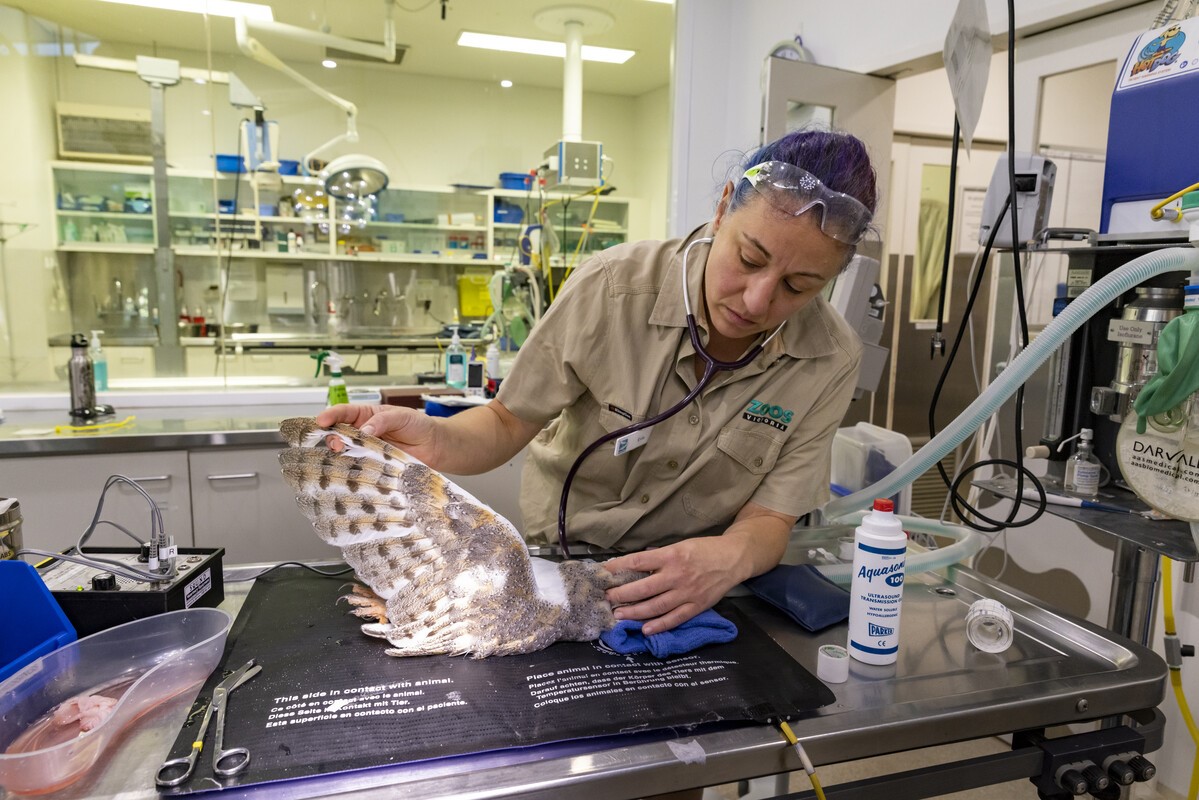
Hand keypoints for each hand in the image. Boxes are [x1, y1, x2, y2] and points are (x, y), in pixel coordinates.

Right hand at [314, 404, 437, 462]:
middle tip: (337, 444)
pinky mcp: (374, 465)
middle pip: (339, 433)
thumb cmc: (418, 425)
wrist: (434, 446)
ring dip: (341, 454)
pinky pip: (359, 466)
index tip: (321, 421)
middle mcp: (363, 432)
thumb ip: (382, 420)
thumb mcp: (401, 416)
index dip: (331, 415)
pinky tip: (350, 469)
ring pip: (347, 451)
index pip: (344, 413)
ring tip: (342, 455)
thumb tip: (364, 429)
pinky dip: (353, 468)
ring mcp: (368, 449)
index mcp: (367, 415)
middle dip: (333, 437)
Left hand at [602, 537, 749, 634]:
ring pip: (656, 606)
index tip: (605, 571)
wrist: (734, 558)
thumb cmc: (704, 549)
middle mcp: (677, 574)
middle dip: (622, 594)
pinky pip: (675, 618)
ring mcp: (687, 592)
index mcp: (672, 555)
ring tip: (619, 615)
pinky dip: (660, 625)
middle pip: (644, 587)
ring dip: (635, 612)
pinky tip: (645, 629)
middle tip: (607, 598)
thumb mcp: (680, 545)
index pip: (639, 561)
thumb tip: (637, 566)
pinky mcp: (697, 606)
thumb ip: (660, 557)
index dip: (620, 567)